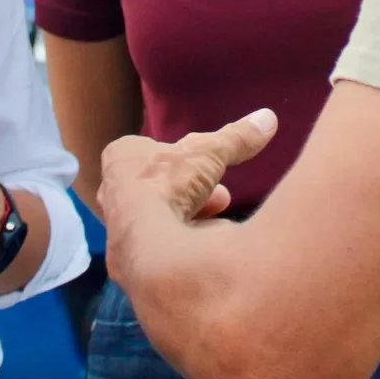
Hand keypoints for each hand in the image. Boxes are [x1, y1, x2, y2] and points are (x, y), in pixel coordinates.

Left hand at [98, 109, 277, 234]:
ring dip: (190, 217)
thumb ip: (236, 137)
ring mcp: (117, 229)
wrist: (146, 245)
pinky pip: (161, 247)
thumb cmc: (168, 184)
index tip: (203, 165)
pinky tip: (208, 246)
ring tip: (218, 220)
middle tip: (217, 195)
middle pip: (156, 187)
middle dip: (189, 191)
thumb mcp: (209, 153)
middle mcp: (111, 192)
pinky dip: (185, 244)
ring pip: (158, 219)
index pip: (146, 151)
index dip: (178, 158)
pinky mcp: (129, 261)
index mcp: (121, 158)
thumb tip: (268, 117)